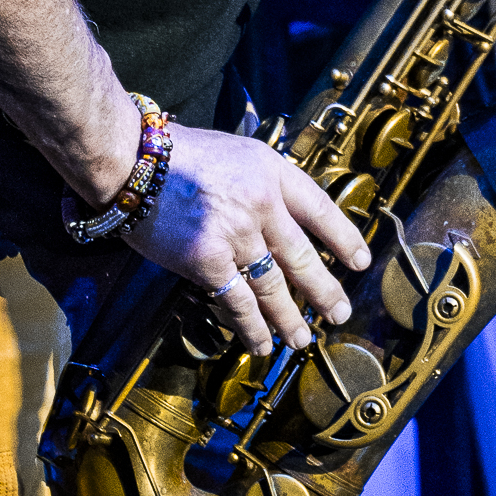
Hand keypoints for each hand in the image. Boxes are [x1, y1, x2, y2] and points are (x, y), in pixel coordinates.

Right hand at [122, 124, 372, 355]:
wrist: (135, 160)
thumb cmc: (180, 154)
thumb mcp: (237, 152)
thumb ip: (264, 183)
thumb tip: (287, 220)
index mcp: (272, 172)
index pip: (321, 209)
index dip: (343, 239)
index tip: (360, 262)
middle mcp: (262, 203)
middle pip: (303, 256)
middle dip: (324, 290)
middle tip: (339, 313)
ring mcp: (237, 233)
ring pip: (274, 287)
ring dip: (290, 319)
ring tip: (302, 339)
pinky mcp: (208, 260)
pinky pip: (238, 302)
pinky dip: (252, 327)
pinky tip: (262, 343)